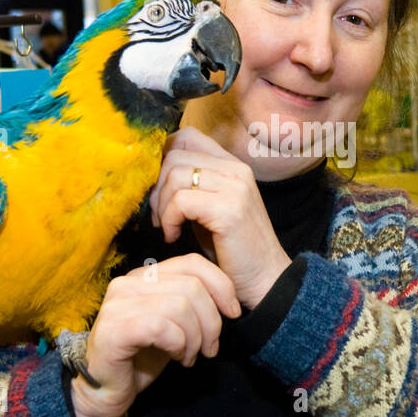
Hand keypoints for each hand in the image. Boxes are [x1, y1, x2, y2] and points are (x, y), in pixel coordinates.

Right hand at [69, 253, 239, 416]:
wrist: (105, 392)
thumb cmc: (141, 358)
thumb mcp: (174, 324)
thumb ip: (192, 303)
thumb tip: (227, 299)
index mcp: (144, 277)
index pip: (192, 263)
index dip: (221, 286)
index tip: (232, 313)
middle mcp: (128, 283)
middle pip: (192, 286)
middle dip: (211, 321)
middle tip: (209, 348)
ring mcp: (117, 304)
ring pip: (180, 306)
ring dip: (195, 338)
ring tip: (189, 356)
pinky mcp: (113, 329)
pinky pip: (161, 327)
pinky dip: (178, 344)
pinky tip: (175, 357)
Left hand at [148, 126, 292, 310]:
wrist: (265, 280)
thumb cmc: (232, 249)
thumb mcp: (209, 208)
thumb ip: (190, 186)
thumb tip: (152, 173)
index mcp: (232, 165)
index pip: (186, 136)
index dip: (162, 158)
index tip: (157, 189)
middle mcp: (236, 170)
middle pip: (175, 155)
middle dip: (156, 186)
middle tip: (157, 215)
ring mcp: (235, 188)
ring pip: (175, 175)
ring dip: (161, 205)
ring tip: (166, 227)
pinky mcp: (229, 210)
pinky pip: (181, 202)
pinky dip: (168, 220)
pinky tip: (173, 236)